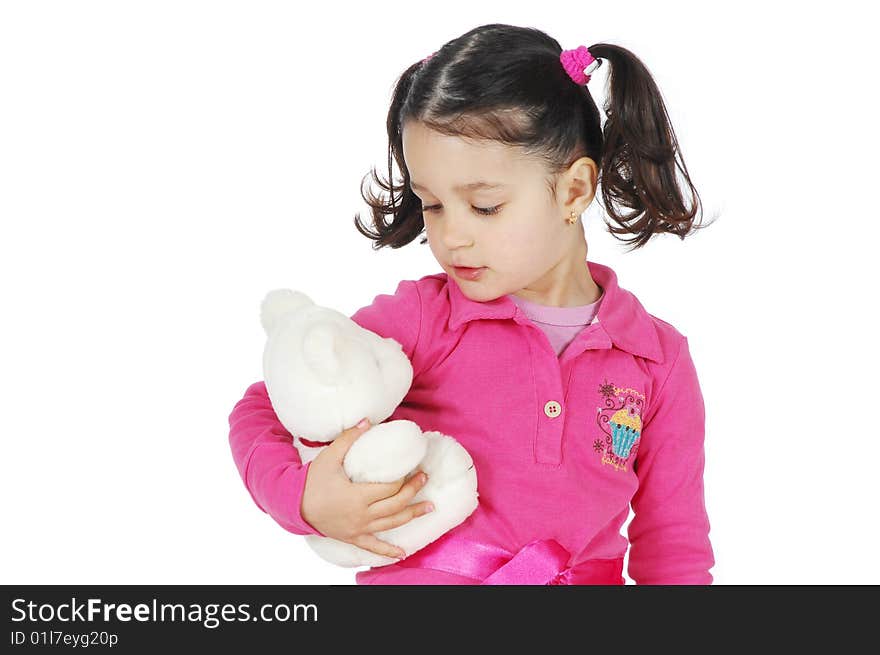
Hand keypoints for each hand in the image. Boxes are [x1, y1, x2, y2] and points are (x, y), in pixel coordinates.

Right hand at [301, 419, 433, 558]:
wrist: (295, 505)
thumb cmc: (312, 480)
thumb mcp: (329, 457)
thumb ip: (349, 438)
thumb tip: (367, 420)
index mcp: (357, 496)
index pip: (388, 488)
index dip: (402, 479)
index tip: (411, 467)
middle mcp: (361, 515)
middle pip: (395, 505)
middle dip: (413, 491)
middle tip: (424, 478)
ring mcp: (358, 528)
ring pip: (391, 524)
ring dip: (412, 515)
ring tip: (430, 507)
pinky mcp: (353, 537)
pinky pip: (374, 547)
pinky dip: (388, 552)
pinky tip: (403, 554)